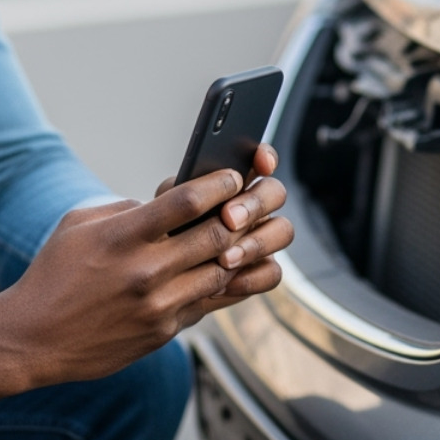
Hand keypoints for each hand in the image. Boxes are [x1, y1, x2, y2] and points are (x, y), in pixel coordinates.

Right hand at [0, 146, 290, 439]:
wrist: (31, 339)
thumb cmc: (54, 274)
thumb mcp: (81, 224)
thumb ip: (129, 209)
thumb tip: (172, 202)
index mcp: (124, 236)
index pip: (189, 200)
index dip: (220, 183)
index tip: (232, 175)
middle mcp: (145, 271)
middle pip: (218, 236)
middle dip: (240, 216)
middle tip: (246, 204)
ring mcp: (158, 306)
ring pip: (222, 272)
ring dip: (236, 252)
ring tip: (240, 235)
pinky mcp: (164, 332)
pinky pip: (208, 303)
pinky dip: (221, 283)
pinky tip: (223, 268)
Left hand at [154, 144, 292, 301]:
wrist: (156, 278)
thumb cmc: (160, 234)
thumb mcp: (162, 208)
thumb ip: (179, 191)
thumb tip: (194, 181)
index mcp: (233, 183)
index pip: (260, 159)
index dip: (266, 157)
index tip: (261, 162)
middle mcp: (253, 208)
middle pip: (276, 193)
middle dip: (255, 204)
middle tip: (229, 218)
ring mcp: (261, 239)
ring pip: (282, 231)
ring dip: (256, 243)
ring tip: (224, 258)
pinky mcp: (260, 271)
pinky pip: (272, 272)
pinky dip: (250, 278)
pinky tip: (225, 283)